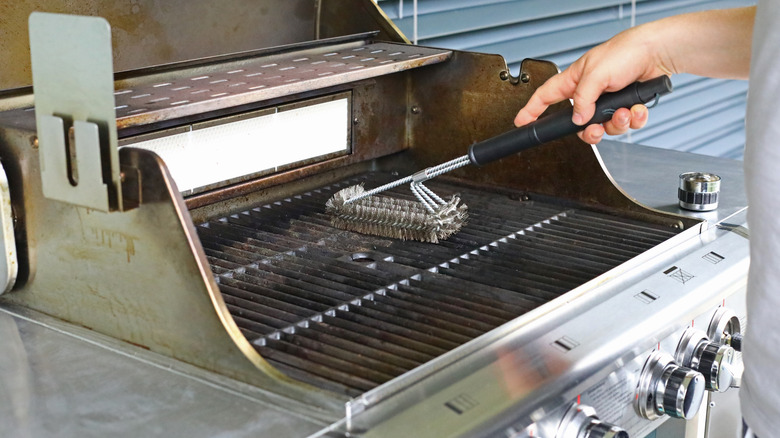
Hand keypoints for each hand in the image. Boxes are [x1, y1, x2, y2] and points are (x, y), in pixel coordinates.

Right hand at [513, 24, 671, 143]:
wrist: (658, 52)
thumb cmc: (625, 52)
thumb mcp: (595, 74)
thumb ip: (582, 100)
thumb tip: (577, 119)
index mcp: (575, 81)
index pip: (546, 97)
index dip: (532, 110)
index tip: (521, 122)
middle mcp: (590, 93)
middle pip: (580, 124)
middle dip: (591, 131)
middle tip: (596, 129)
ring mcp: (608, 101)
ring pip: (605, 126)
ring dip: (617, 123)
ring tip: (625, 111)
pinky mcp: (626, 106)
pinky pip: (626, 123)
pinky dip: (634, 119)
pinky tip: (637, 108)